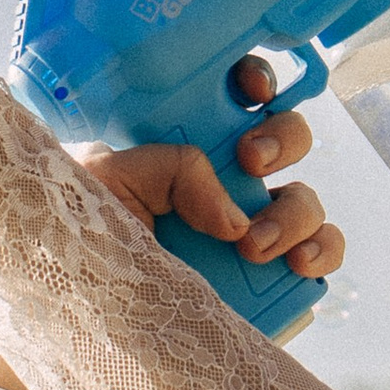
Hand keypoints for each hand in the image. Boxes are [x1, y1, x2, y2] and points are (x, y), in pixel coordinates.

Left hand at [0, 60, 343, 389]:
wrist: (67, 310)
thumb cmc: (73, 231)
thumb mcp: (106, 177)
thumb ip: (172, 167)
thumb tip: (234, 214)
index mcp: (181, 143)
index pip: (235, 94)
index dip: (256, 79)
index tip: (252, 92)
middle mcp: (221, 182)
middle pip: (285, 141)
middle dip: (283, 141)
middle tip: (249, 163)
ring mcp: (246, 230)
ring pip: (305, 200)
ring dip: (297, 211)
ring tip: (255, 245)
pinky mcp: (263, 279)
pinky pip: (314, 256)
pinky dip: (322, 253)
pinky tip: (297, 264)